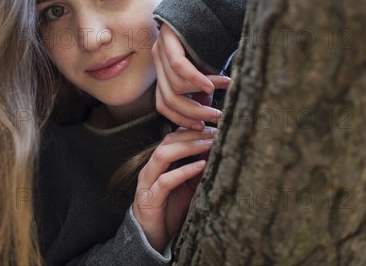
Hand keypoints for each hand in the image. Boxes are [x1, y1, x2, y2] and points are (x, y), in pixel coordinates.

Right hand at [132, 127, 216, 251]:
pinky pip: (165, 180)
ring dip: (187, 147)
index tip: (214, 126)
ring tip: (208, 144)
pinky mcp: (150, 199)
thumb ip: (198, 169)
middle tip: (214, 132)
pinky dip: (184, 171)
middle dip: (191, 134)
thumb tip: (216, 151)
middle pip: (168, 141)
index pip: (173, 137)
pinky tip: (201, 166)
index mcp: (159, 163)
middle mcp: (151, 168)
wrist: (152, 238)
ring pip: (163, 155)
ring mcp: (148, 182)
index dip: (192, 129)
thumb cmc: (170, 211)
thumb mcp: (189, 187)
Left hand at [152, 23, 230, 129]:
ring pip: (174, 85)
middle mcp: (157, 61)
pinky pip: (179, 66)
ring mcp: (160, 49)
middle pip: (167, 100)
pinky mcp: (168, 38)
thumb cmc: (208, 35)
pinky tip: (211, 85)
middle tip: (215, 118)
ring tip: (224, 89)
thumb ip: (200, 86)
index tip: (201, 127)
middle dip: (192, 113)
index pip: (162, 104)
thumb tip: (204, 106)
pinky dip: (196, 78)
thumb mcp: (204, 67)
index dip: (181, 119)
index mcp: (162, 70)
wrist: (207, 1)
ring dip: (200, 93)